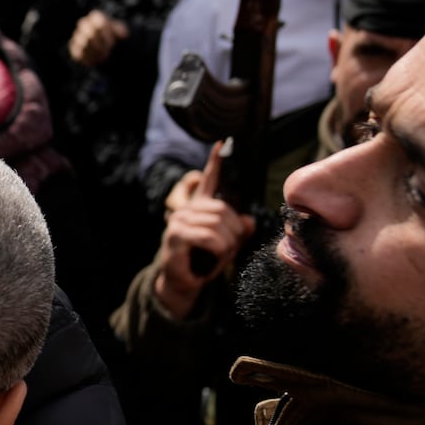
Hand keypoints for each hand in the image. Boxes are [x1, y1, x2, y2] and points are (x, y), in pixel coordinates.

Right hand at [68, 10, 129, 67]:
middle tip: (108, 53)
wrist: (105, 47)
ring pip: (83, 45)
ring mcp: (77, 36)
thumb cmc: (113, 37)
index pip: (99, 24)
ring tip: (103, 58)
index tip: (112, 44)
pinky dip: (88, 59)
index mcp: (96, 17)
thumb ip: (121, 31)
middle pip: (90, 35)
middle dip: (100, 46)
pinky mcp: (74, 48)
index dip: (106, 36)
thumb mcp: (121, 32)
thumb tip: (123, 35)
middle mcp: (84, 24)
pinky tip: (96, 62)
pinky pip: (78, 54)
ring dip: (95, 53)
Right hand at [152, 142, 254, 318]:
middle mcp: (186, 209)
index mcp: (199, 207)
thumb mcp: (227, 244)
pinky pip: (208, 237)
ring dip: (228, 242)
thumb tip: (249, 221)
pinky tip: (216, 256)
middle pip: (222, 209)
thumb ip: (239, 230)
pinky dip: (219, 249)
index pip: (208, 180)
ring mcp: (178, 221)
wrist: (184, 282)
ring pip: (217, 224)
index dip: (215, 162)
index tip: (221, 142)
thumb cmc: (204, 261)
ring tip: (223, 254)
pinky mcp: (175, 236)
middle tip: (233, 246)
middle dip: (234, 230)